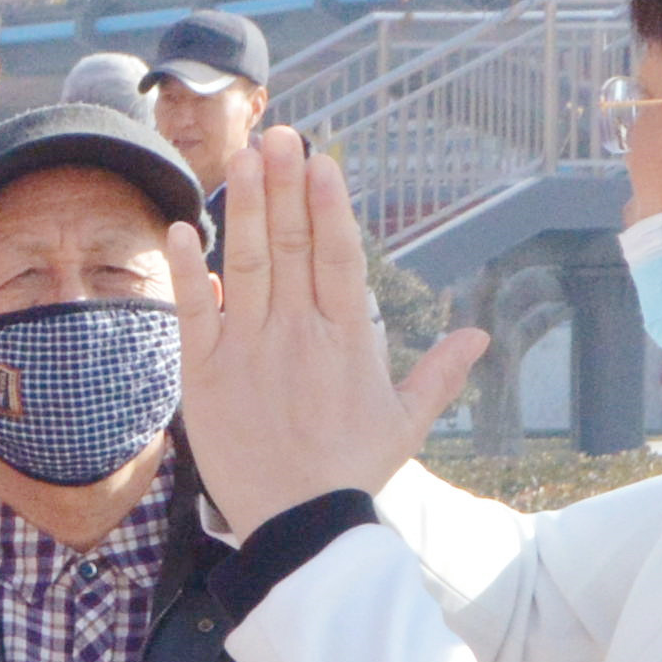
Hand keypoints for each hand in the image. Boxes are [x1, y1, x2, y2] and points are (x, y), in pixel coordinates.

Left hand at [173, 131, 480, 533]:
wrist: (299, 527)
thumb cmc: (352, 472)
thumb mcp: (405, 423)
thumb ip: (439, 374)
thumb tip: (478, 337)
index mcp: (349, 340)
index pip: (340, 258)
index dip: (329, 206)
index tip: (322, 162)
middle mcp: (299, 336)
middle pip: (293, 247)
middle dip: (285, 187)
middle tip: (279, 134)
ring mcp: (248, 352)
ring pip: (246, 266)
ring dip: (245, 208)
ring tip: (242, 155)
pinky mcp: (205, 377)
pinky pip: (193, 314)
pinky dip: (187, 271)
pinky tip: (183, 228)